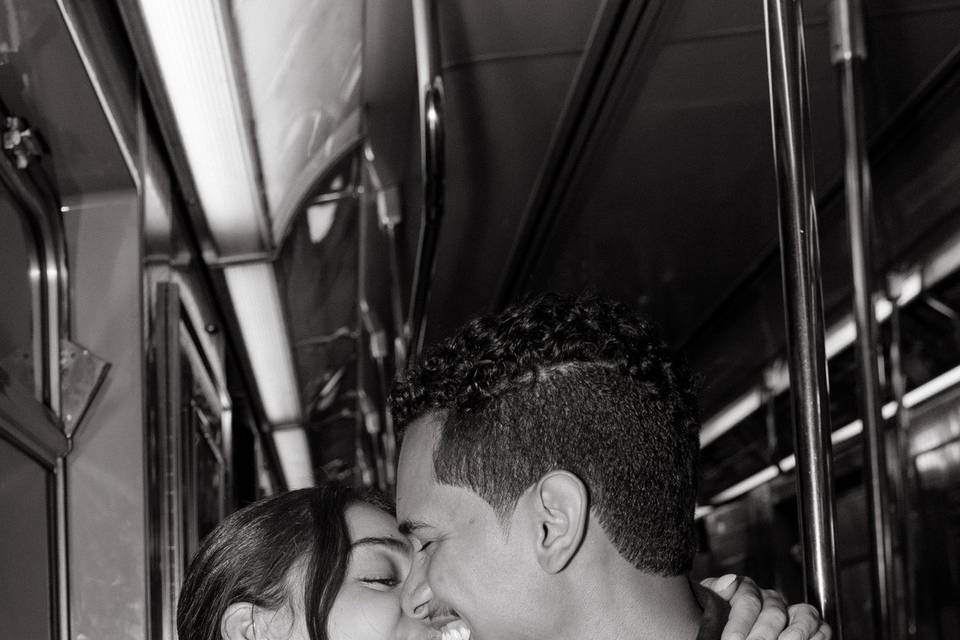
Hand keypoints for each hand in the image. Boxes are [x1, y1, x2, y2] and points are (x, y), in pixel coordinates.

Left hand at [701, 575, 829, 639]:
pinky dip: (816, 638)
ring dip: (795, 635)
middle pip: (773, 614)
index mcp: (745, 589)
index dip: (739, 624)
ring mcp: (793, 612)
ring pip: (802, 618)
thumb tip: (728, 581)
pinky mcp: (813, 627)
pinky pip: (821, 629)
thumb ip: (715, 592)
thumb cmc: (718, 621)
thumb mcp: (712, 604)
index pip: (747, 601)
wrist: (731, 633)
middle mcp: (771, 599)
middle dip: (762, 636)